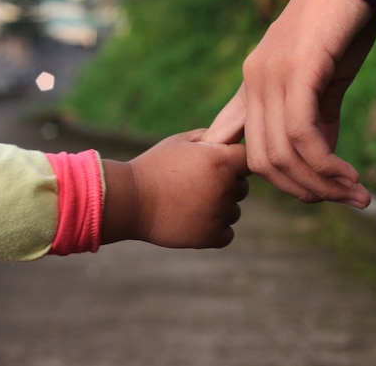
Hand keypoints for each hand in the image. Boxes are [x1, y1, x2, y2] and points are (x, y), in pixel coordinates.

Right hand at [101, 129, 249, 248]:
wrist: (129, 200)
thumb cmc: (154, 166)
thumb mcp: (180, 142)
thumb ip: (210, 138)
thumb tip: (230, 142)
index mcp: (221, 161)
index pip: (247, 160)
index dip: (232, 161)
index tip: (215, 164)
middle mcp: (225, 188)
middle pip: (242, 187)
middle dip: (226, 185)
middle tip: (196, 185)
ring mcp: (219, 214)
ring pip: (233, 211)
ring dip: (219, 208)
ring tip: (189, 203)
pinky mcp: (209, 237)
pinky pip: (226, 234)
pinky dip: (214, 229)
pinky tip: (194, 219)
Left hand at [203, 0, 375, 208]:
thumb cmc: (340, 29)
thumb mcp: (323, 83)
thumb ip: (316, 120)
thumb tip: (321, 160)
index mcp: (252, 86)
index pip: (244, 147)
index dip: (272, 179)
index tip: (306, 195)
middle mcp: (253, 83)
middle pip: (261, 162)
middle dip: (300, 190)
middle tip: (336, 200)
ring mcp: (270, 76)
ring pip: (281, 153)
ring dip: (317, 183)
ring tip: (350, 193)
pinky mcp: (296, 71)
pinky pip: (301, 134)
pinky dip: (325, 163)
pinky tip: (348, 174)